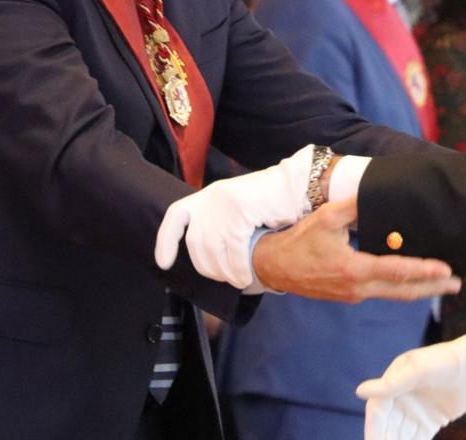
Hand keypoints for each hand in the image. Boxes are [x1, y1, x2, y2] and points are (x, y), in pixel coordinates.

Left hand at [153, 144, 314, 286]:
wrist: (301, 184)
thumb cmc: (275, 202)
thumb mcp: (240, 209)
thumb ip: (223, 226)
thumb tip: (213, 260)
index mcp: (208, 196)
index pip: (176, 216)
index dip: (166, 240)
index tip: (164, 263)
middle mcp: (212, 197)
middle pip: (196, 243)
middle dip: (209, 267)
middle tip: (226, 279)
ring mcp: (224, 202)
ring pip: (214, 249)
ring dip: (226, 272)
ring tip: (239, 280)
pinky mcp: (240, 209)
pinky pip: (234, 248)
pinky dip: (239, 268)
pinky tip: (246, 276)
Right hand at [251, 198, 461, 301]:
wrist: (273, 266)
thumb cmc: (299, 240)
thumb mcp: (325, 217)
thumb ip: (353, 207)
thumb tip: (374, 195)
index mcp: (353, 269)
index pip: (396, 271)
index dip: (423, 271)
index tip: (445, 270)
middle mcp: (357, 288)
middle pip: (402, 291)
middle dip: (432, 287)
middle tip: (456, 283)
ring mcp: (354, 295)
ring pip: (394, 294)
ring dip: (419, 289)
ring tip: (443, 283)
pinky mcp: (350, 295)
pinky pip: (382, 292)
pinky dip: (402, 287)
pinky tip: (413, 280)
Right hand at [358, 317, 465, 438]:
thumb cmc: (454, 359)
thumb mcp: (423, 370)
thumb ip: (393, 383)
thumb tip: (360, 392)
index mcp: (396, 378)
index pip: (378, 409)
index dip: (374, 430)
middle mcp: (403, 395)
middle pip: (387, 426)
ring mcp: (418, 409)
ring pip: (401, 435)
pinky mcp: (433, 420)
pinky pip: (418, 439)